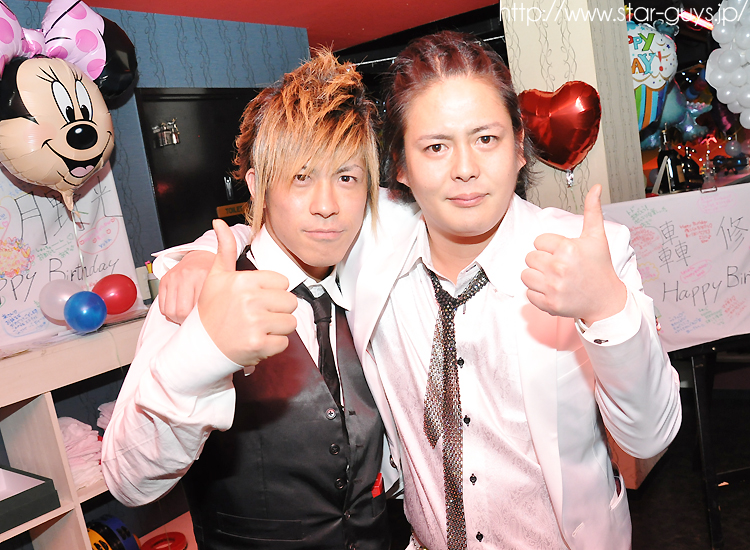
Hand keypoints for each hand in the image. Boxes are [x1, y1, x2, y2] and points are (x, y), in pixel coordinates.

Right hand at [159, 250, 215, 323]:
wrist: (200, 258)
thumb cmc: (211, 273)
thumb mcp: (222, 281)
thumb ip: (222, 297)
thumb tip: (212, 322)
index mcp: (204, 276)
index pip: (198, 309)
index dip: (200, 321)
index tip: (203, 322)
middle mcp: (187, 275)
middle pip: (181, 311)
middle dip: (186, 321)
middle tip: (193, 321)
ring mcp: (174, 277)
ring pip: (170, 310)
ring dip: (177, 318)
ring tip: (185, 316)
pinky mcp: (165, 280)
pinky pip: (162, 305)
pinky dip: (168, 312)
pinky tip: (177, 310)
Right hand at [197, 219, 297, 365]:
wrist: (200, 346)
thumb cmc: (211, 311)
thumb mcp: (216, 277)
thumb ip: (224, 249)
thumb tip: (218, 222)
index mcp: (244, 281)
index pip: (283, 282)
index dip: (273, 292)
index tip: (256, 299)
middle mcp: (250, 300)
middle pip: (290, 302)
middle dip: (278, 311)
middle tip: (257, 316)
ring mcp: (254, 323)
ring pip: (290, 322)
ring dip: (277, 328)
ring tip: (256, 328)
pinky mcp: (258, 344)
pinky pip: (283, 342)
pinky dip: (272, 345)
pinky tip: (255, 341)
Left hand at [521, 185, 626, 323]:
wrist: (606, 300)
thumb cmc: (600, 268)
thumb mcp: (596, 237)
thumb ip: (592, 211)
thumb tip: (595, 187)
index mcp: (568, 249)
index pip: (538, 241)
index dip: (550, 246)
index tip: (563, 253)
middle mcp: (559, 268)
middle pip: (530, 257)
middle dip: (542, 260)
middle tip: (559, 266)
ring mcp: (553, 288)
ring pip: (525, 275)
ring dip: (537, 277)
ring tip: (553, 278)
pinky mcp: (549, 304)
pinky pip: (528, 294)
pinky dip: (538, 294)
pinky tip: (553, 290)